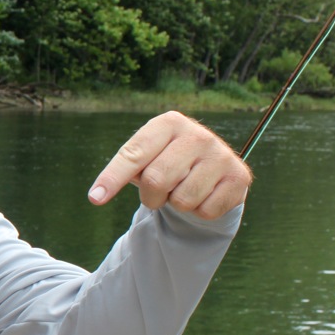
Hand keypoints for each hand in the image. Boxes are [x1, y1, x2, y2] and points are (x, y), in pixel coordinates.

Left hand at [87, 111, 252, 219]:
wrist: (210, 172)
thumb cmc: (166, 163)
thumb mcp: (145, 158)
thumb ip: (126, 168)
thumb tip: (97, 194)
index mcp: (169, 123)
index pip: (133, 154)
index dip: (112, 178)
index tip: (95, 198)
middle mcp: (198, 134)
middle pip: (156, 181)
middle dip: (151, 197)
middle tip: (158, 193)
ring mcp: (222, 155)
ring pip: (182, 200)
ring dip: (176, 205)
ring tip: (183, 189)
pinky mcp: (239, 177)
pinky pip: (205, 211)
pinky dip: (198, 212)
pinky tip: (204, 195)